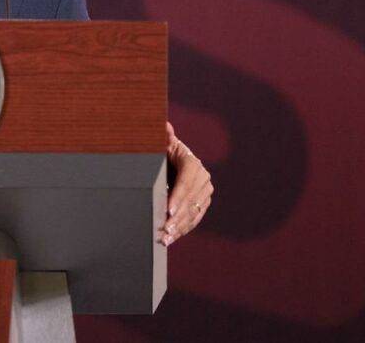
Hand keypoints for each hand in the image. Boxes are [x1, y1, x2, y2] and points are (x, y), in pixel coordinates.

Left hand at [160, 121, 212, 245]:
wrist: (170, 160)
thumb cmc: (160, 151)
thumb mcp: (161, 144)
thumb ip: (163, 137)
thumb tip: (165, 126)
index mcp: (192, 162)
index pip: (186, 181)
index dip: (178, 196)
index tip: (169, 209)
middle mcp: (203, 177)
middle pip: (191, 199)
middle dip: (177, 216)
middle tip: (165, 229)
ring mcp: (205, 192)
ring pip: (194, 212)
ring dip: (180, 226)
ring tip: (167, 237)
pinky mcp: (202, 203)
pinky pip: (194, 219)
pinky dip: (183, 229)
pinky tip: (172, 238)